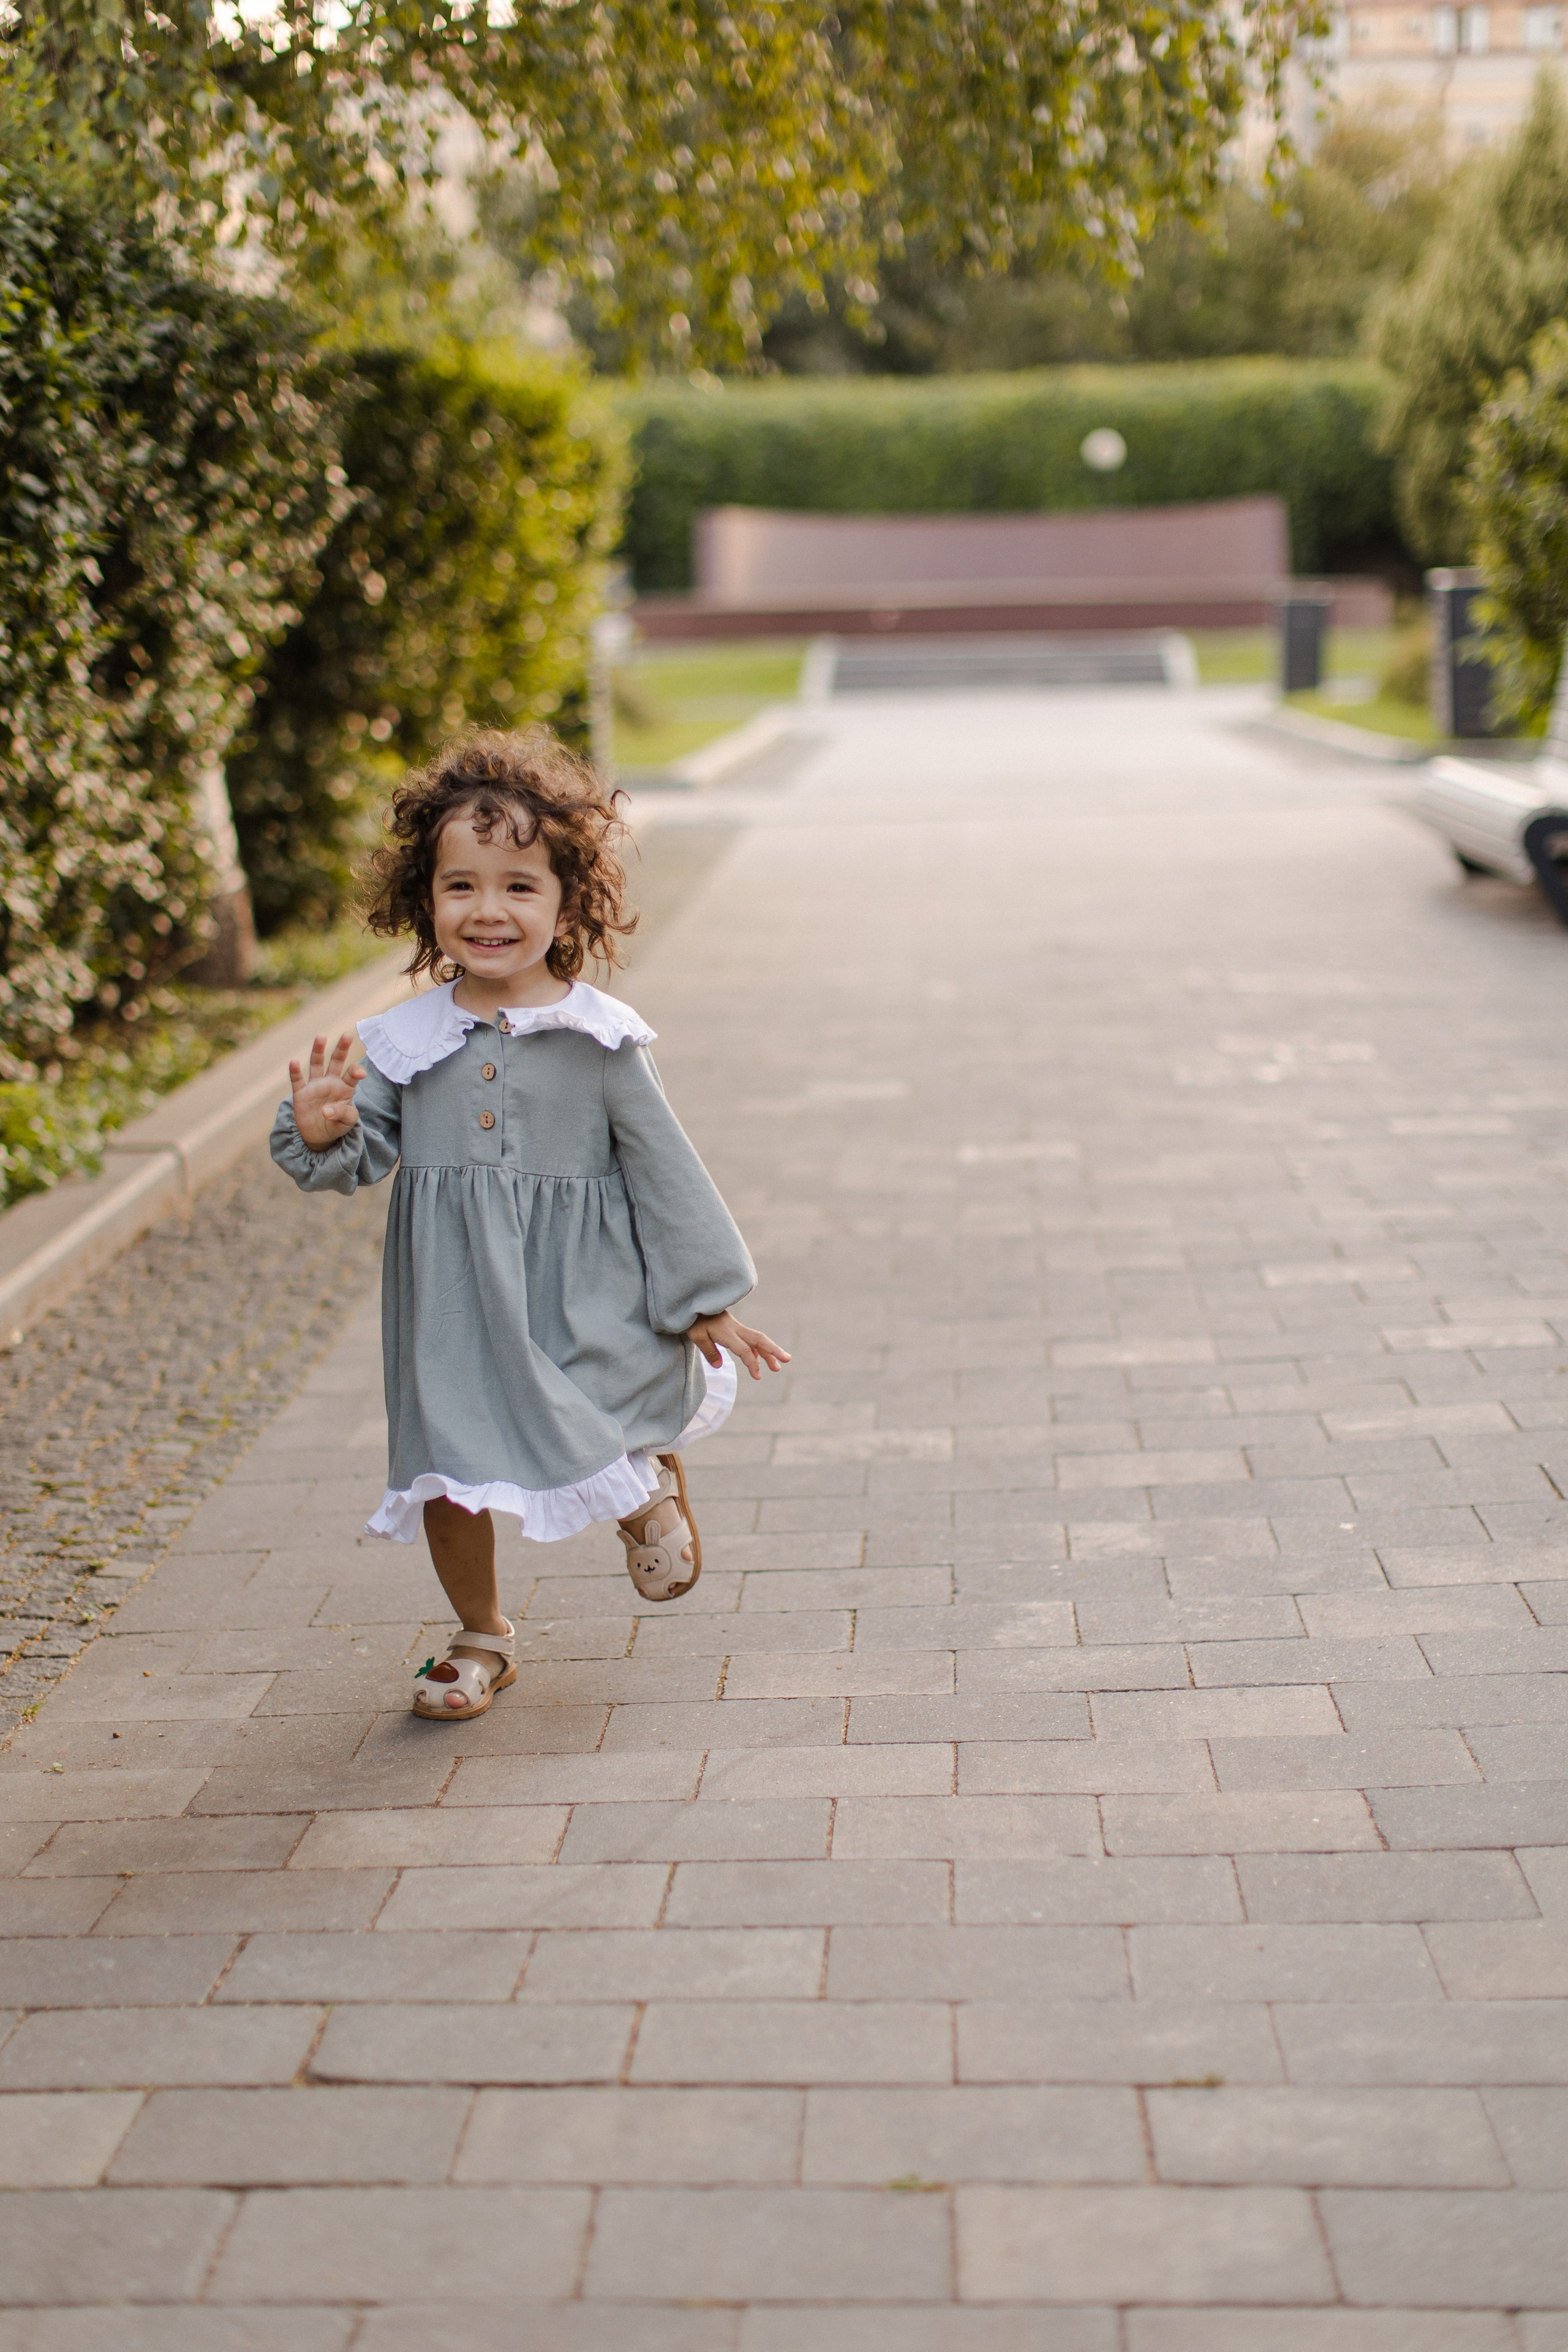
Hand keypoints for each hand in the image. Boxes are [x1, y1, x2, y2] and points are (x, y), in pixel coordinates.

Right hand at [288, 1031, 366, 1150]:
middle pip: (336, 1061)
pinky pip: (297, 1080)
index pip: (352, 1074)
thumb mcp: (347, 1122)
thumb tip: (326, 1111)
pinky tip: (294, 1062)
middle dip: (341, 1048)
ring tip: (321, 1037)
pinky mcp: (301, 1093)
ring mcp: (315, 1086)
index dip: (356, 1071)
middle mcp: (330, 1082)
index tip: (360, 1073)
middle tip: (347, 1035)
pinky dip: (295, 1071)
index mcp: (345, 1087)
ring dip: (318, 1051)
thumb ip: (343, 1114)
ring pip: (316, 1064)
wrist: (319, 1135)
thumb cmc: (337, 1125)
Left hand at [687, 1309, 790, 1380]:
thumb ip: (709, 1351)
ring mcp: (735, 1327)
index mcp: (726, 1332)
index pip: (744, 1349)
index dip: (752, 1363)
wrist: (693, 1301)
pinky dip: (756, 1350)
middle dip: (774, 1350)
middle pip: (759, 1339)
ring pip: (756, 1339)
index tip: (758, 1376)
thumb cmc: (693, 1320)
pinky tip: (759, 1359)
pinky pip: (749, 1339)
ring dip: (768, 1352)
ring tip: (778, 1366)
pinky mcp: (733, 1327)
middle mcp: (735, 1329)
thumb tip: (719, 1365)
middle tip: (787, 1360)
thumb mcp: (696, 1336)